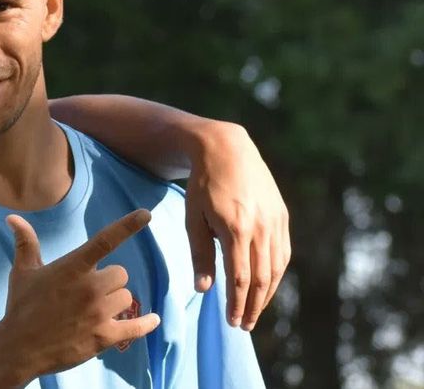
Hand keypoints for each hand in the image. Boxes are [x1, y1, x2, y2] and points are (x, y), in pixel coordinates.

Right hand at [0, 210, 160, 383]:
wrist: (19, 347)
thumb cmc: (21, 306)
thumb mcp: (22, 272)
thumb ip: (26, 243)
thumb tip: (12, 218)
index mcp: (73, 267)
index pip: (105, 240)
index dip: (128, 226)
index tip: (146, 214)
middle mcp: (90, 287)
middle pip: (120, 274)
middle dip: (109, 281)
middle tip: (89, 291)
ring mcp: (100, 313)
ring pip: (126, 298)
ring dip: (115, 301)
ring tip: (94, 310)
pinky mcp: (105, 337)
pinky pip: (136, 326)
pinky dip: (146, 323)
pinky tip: (153, 319)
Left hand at [185, 121, 289, 331]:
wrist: (227, 149)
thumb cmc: (202, 185)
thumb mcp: (192, 218)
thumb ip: (200, 254)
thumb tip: (204, 290)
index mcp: (236, 229)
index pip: (240, 278)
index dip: (237, 304)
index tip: (232, 322)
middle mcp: (261, 228)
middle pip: (261, 278)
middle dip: (252, 306)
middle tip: (243, 325)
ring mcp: (275, 222)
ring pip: (276, 268)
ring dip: (266, 294)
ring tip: (254, 311)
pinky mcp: (282, 216)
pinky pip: (283, 252)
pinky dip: (275, 273)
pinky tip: (266, 285)